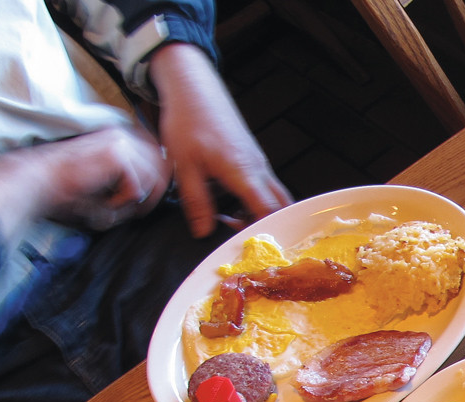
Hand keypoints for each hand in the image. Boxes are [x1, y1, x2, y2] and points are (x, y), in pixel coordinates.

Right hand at [44, 127, 171, 229]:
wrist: (37, 183)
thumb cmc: (68, 189)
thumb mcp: (111, 187)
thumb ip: (138, 186)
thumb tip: (161, 193)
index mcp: (123, 138)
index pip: (161, 159)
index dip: (156, 184)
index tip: (137, 200)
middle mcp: (124, 135)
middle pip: (164, 168)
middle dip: (153, 193)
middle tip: (130, 207)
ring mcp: (120, 141)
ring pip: (153, 180)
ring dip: (136, 200)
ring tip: (111, 203)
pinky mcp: (115, 154)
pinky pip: (137, 188)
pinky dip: (122, 202)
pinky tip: (104, 200)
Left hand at [148, 43, 290, 236]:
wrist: (193, 87)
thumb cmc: (187, 122)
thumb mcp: (184, 166)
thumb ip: (196, 202)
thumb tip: (204, 233)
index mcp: (243, 172)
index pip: (268, 210)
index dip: (266, 233)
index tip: (257, 251)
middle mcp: (258, 168)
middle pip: (280, 206)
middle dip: (270, 227)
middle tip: (247, 241)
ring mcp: (258, 162)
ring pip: (274, 197)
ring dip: (261, 215)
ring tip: (232, 224)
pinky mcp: (253, 158)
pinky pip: (265, 187)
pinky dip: (256, 202)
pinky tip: (232, 207)